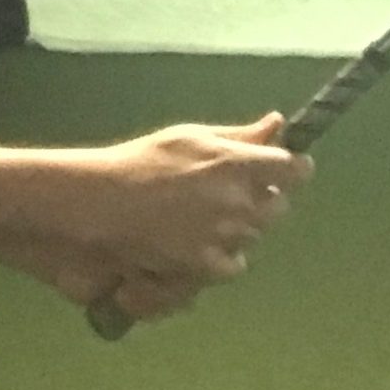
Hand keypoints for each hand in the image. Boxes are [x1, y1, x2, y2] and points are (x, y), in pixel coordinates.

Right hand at [9, 112, 309, 316]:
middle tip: (221, 194)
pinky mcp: (207, 265)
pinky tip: (189, 243)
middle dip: (259, 200)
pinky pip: (233, 265)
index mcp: (234, 161)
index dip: (293, 169)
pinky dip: (217, 258)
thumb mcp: (188, 137)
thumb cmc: (138, 163)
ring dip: (233, 230)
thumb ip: (239, 135)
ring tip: (193, 218)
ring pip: (253, 236)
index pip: (293, 168)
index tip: (284, 169)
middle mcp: (237, 199)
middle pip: (278, 206)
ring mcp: (224, 235)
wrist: (96, 205)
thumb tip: (279, 123)